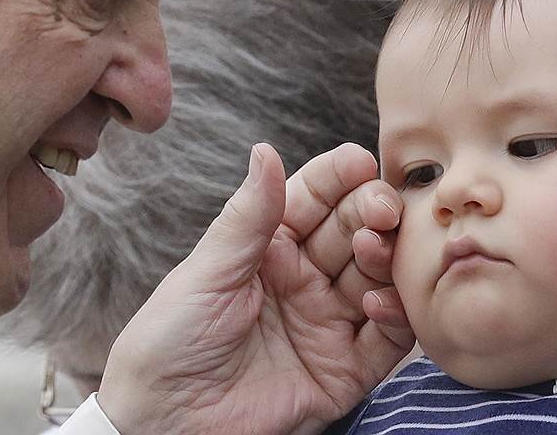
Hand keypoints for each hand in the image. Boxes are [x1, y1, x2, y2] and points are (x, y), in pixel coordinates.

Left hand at [98, 143, 413, 434]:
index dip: (338, 178)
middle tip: (382, 208)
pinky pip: (385, 340)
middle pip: (352, 232)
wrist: (163, 423)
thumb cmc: (169, 341)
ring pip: (375, 279)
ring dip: (384, 259)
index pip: (313, 200)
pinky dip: (393, 318)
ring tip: (374, 248)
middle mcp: (304, 279)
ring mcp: (326, 323)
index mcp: (269, 248)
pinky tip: (378, 303)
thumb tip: (265, 150)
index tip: (360, 162)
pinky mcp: (343, 371)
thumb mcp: (206, 273)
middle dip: (372, 212)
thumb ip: (248, 218)